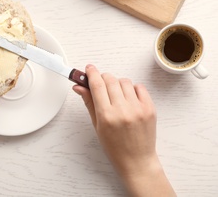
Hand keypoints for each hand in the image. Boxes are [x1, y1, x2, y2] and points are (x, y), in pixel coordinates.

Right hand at [73, 65, 174, 195]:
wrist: (137, 160)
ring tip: (116, 95)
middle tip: (100, 83)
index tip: (89, 68)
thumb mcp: (97, 125)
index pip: (97, 85)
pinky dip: (132, 89)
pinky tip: (128, 99)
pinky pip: (139, 87)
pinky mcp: (150, 108)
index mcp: (106, 116)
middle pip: (110, 80)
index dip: (91, 73)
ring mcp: (138, 108)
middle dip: (103, 77)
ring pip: (124, 81)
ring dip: (117, 83)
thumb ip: (89, 102)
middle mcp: (122, 110)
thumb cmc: (115, 147)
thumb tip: (79, 86)